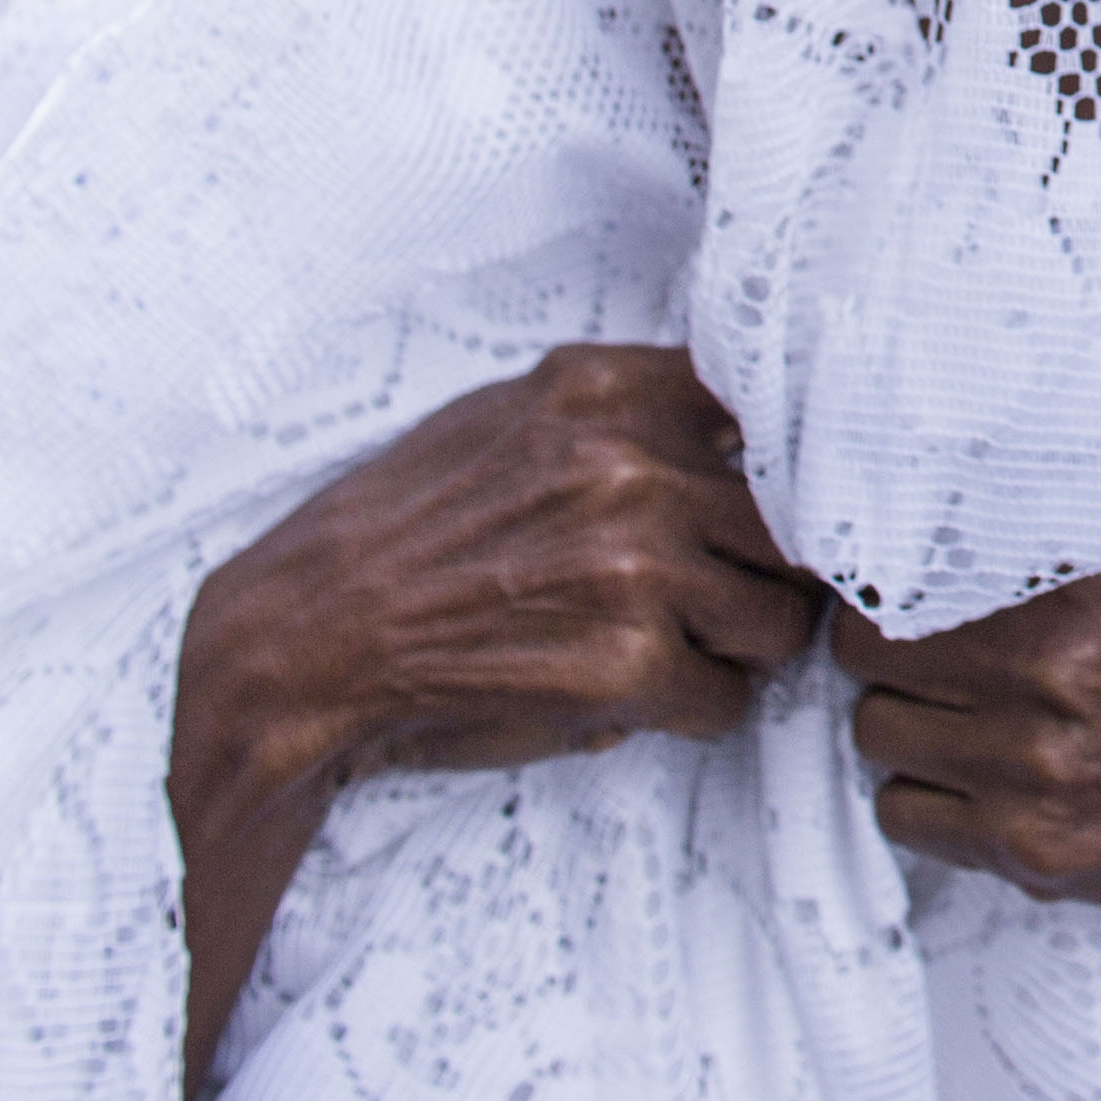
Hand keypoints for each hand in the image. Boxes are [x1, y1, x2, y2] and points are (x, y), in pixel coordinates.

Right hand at [170, 344, 820, 1074]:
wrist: (306, 645)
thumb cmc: (404, 535)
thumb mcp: (508, 421)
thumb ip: (623, 414)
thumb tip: (745, 429)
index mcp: (605, 390)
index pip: (768, 406)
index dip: (779, 466)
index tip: (768, 499)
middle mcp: (631, 467)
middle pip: (794, 521)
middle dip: (766, 566)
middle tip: (722, 593)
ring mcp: (636, 567)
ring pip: (778, 616)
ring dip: (735, 644)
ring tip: (671, 647)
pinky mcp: (629, 665)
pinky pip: (728, 698)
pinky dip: (691, 711)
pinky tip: (631, 697)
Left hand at [841, 552, 1100, 1100]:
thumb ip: (1075, 551)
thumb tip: (975, 504)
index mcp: (1084, 591)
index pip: (904, 574)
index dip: (888, 582)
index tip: (898, 587)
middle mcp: (1050, 676)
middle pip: (869, 657)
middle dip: (888, 655)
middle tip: (925, 656)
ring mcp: (1034, 772)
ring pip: (877, 739)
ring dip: (906, 728)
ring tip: (961, 721)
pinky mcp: (1032, 851)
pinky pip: (907, 818)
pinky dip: (929, 801)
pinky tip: (984, 782)